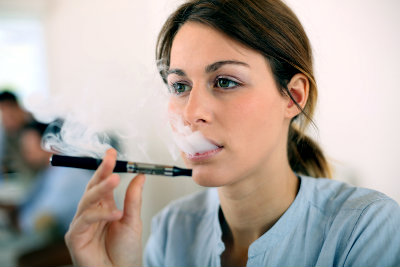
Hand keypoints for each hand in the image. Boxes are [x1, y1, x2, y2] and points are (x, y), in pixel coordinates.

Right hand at [65, 148, 145, 266]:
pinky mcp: (75, 237)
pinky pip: (85, 220)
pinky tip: (115, 214)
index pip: (102, 183)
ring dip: (101, 189)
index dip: (106, 167)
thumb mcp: (133, 220)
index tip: (112, 152)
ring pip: (87, 200)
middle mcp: (91, 213)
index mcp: (104, 206)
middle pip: (92, 187)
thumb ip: (133, 198)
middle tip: (111, 159)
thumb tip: (140, 175)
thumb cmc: (126, 251)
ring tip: (116, 180)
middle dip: (101, 172)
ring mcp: (81, 224)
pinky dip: (100, 215)